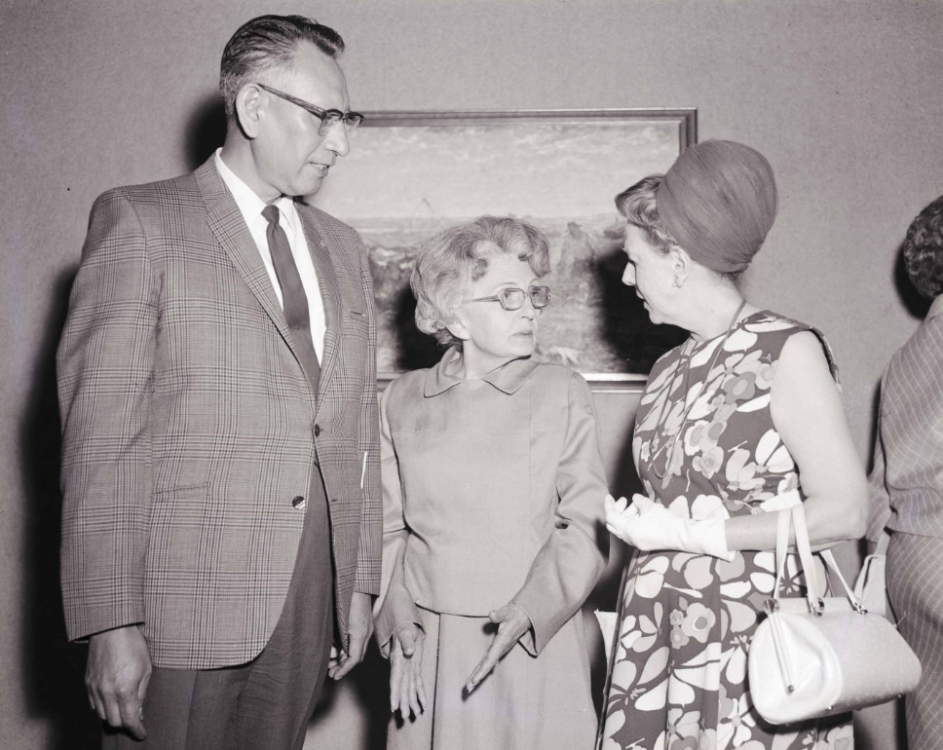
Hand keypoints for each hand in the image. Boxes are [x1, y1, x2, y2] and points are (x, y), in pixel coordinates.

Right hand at [86, 625, 151, 739]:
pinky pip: (93, 704)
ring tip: (124, 711)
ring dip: (113, 717)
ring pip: (101, 714)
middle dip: (125, 725)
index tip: (142, 733)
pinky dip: (103, 708)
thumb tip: (138, 710)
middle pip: (113, 721)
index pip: (129, 719)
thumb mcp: (146, 669)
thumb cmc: (132, 646)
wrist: (111, 629)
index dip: (137, 730)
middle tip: (135, 721)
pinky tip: (111, 702)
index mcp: (124, 689)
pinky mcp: (87, 682)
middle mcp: (107, 692)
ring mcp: (94, 688)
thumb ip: (141, 692)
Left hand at [329, 592, 374, 679]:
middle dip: (344, 667)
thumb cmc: (346, 599)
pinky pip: (357, 641)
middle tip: (332, 673)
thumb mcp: (340, 622)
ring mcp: (366, 628)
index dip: (344, 670)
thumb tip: (334, 655)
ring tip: (333, 664)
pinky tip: (338, 650)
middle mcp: (365, 633)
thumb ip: (339, 639)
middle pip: (356, 657)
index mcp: (360, 634)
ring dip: (345, 658)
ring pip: (356, 649)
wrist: (356, 582)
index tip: (334, 676)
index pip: (354, 659)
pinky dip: (348, 648)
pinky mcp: (363, 624)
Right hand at [389, 623, 426, 717]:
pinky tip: (423, 704)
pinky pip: (417, 682)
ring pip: (409, 688)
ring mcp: (408, 668)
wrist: (405, 623)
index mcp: (397, 661)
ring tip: (415, 714)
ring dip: (412, 701)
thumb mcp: (405, 632)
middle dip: (403, 702)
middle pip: (402, 688)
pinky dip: (420, 693)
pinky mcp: (415, 667)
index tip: (393, 706)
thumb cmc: (404, 626)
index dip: (394, 694)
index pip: (395, 680)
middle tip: (404, 716)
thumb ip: (406, 642)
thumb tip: (410, 651)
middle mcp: (401, 667)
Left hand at [465, 603, 531, 692]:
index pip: (490, 659)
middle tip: (467, 689)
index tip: (474, 681)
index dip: (482, 671)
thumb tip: (491, 615)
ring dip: (478, 675)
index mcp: (501, 642)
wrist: (525, 616)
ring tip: (469, 686)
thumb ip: (499, 614)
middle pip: (487, 666)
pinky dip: (483, 669)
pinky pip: (489, 661)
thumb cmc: (514, 614)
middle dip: (477, 677)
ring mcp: (499, 649)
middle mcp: (500, 649)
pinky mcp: (498, 648)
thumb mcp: (507, 612)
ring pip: (487, 665)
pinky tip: (479, 676)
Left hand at [605, 493, 732, 559]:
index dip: (609, 505)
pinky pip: (632, 532)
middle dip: (617, 511)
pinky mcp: (644, 543)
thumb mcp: (650, 507)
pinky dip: (633, 522)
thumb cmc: (666, 521)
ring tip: (636, 505)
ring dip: (627, 515)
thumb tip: (635, 498)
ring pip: (624, 528)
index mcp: (629, 531)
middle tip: (624, 500)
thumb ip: (639, 502)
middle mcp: (630, 539)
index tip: (609, 496)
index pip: (611, 517)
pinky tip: (641, 513)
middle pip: (615, 525)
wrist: (682, 536)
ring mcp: (637, 543)